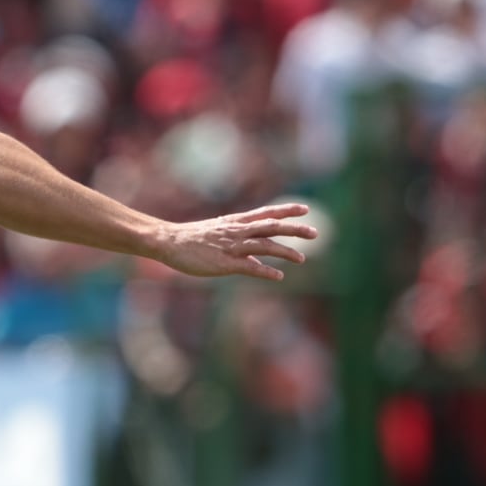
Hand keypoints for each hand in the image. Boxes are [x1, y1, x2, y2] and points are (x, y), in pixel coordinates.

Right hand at [140, 202, 316, 283]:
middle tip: (315, 232)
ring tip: (302, 258)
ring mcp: (232, 246)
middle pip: (272, 227)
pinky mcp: (225, 263)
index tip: (305, 208)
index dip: (287, 210)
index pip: (267, 213)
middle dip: (295, 229)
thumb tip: (258, 259)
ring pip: (265, 246)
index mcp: (236, 222)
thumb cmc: (192, 239)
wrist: (170, 241)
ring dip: (285, 252)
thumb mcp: (219, 235)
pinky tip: (279, 276)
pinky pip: (249, 267)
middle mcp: (238, 231)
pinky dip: (266, 272)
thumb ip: (240, 243)